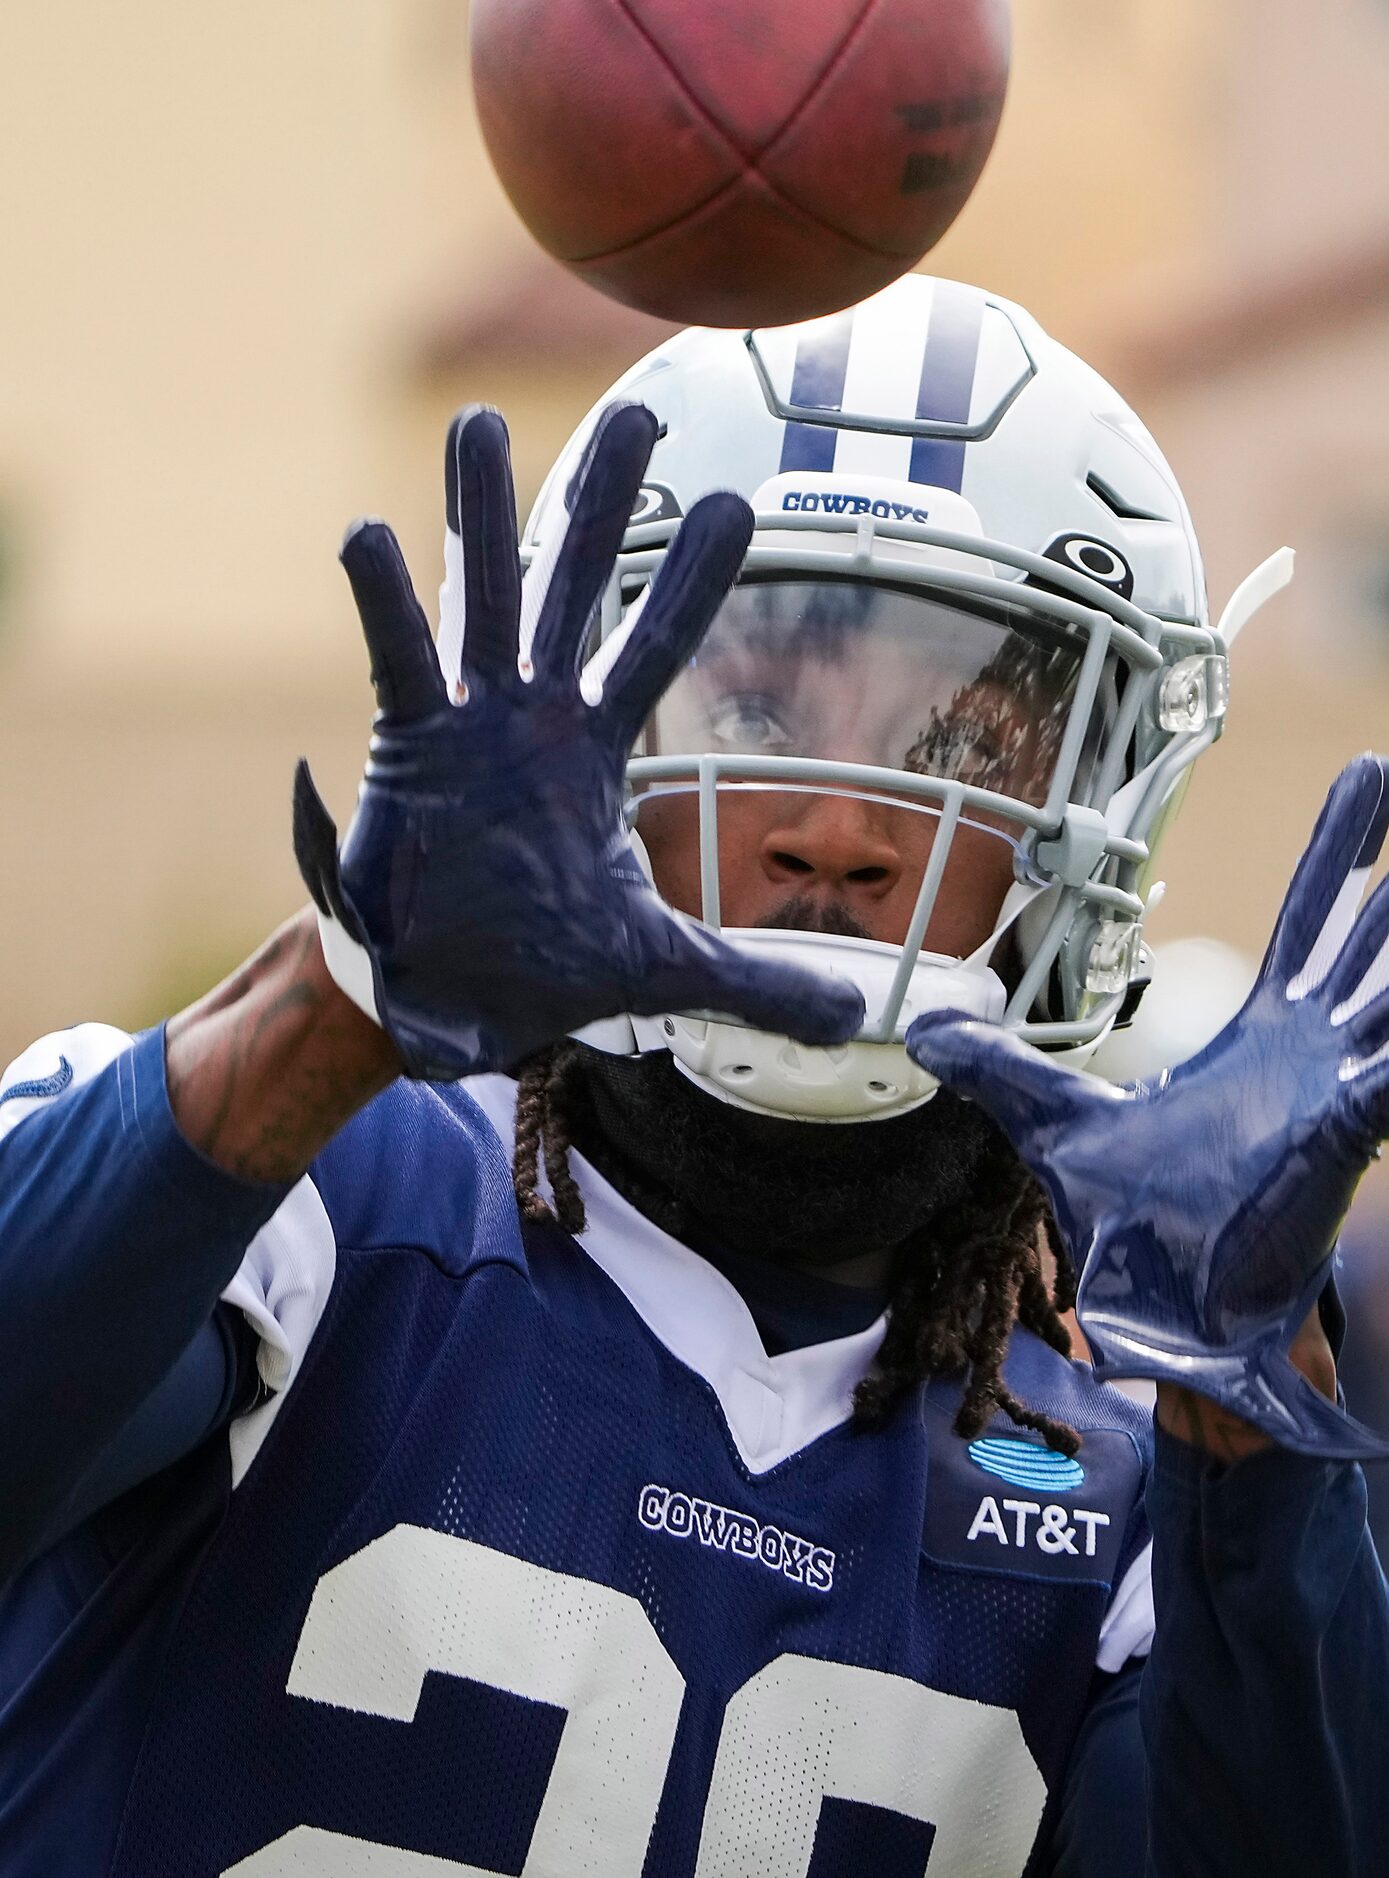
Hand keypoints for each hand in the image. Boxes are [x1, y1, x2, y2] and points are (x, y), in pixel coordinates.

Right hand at [294, 403, 863, 1080]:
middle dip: (602, 505)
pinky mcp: (405, 748)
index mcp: (593, 753)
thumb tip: (853, 1019)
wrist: (440, 1003)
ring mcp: (467, 724)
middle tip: (633, 418)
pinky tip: (366, 533)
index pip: (655, 649)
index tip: (738, 501)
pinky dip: (383, 602)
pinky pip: (397, 663)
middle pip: (575, 592)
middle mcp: (534, 720)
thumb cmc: (539, 972)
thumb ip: (753, 982)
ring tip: (476, 421)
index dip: (692, 581)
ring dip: (477, 512)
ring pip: (478, 598)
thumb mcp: (661, 971)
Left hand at [905, 756, 1388, 1459]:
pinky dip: (1385, 1068)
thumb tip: (922, 1032)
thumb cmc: (1135, 1221)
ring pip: (1385, 1005)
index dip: (1338, 854)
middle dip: (1380, 871)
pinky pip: (1379, 1095)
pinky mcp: (1335, 1146)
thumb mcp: (1053, 1125)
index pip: (1307, 922)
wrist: (1167, 1311)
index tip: (1363, 782)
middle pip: (1357, 939)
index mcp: (1257, 1034)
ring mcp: (1333, 1096)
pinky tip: (1384, 1054)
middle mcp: (1309, 1053)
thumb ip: (998, 1070)